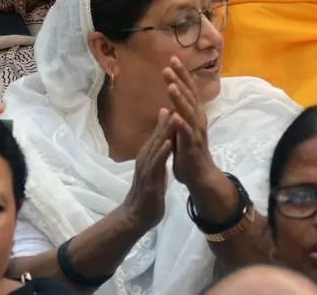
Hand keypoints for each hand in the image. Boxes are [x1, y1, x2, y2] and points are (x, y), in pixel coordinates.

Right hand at [120, 110, 173, 230]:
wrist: (136, 216)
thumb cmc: (148, 191)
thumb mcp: (155, 167)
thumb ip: (159, 150)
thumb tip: (164, 140)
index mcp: (149, 153)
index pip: (161, 130)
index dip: (171, 115)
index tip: (180, 100)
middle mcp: (146, 156)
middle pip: (158, 133)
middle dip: (168, 116)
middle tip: (175, 99)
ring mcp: (146, 167)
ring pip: (156, 145)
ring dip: (164, 130)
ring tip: (173, 114)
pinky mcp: (149, 179)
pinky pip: (156, 164)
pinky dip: (161, 152)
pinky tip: (168, 143)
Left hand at [165, 56, 213, 188]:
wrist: (199, 176)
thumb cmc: (188, 152)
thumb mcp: (181, 129)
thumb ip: (177, 115)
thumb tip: (167, 103)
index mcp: (194, 114)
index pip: (188, 90)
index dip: (181, 74)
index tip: (172, 58)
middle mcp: (197, 119)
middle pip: (189, 96)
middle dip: (179, 80)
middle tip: (168, 65)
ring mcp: (196, 132)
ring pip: (188, 112)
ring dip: (179, 98)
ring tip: (170, 85)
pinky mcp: (192, 146)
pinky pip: (187, 133)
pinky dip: (181, 124)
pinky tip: (174, 116)